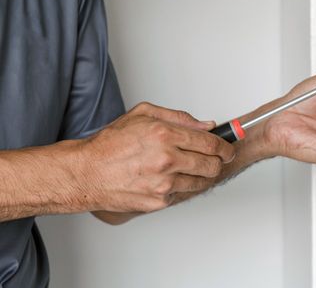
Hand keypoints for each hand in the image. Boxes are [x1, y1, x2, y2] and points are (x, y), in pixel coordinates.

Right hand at [77, 102, 234, 212]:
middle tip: (216, 160)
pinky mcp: (158, 201)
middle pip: (212, 165)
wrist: (87, 173)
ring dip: (201, 175)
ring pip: (201, 182)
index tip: (227, 149)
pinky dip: (181, 186)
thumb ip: (179, 117)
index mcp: (164, 134)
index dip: (224, 147)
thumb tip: (206, 125)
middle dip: (218, 162)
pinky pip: (182, 194)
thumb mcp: (143, 114)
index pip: (210, 143)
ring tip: (188, 168)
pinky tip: (168, 178)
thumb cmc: (111, 144)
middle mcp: (166, 159)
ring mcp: (163, 183)